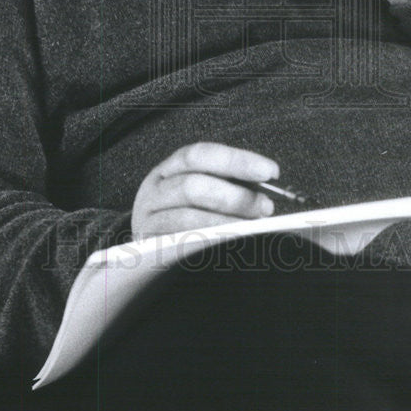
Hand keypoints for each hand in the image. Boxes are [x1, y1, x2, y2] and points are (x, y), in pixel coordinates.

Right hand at [131, 142, 279, 239]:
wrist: (141, 256)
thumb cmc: (181, 218)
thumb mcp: (197, 195)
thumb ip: (226, 187)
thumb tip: (265, 191)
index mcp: (169, 170)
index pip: (200, 155)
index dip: (237, 160)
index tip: (270, 171)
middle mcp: (155, 192)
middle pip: (193, 186)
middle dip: (235, 196)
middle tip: (265, 207)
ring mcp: (148, 221)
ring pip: (186, 218)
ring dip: (225, 223)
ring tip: (253, 229)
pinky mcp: (151, 250)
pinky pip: (180, 247)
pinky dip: (207, 244)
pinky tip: (229, 246)